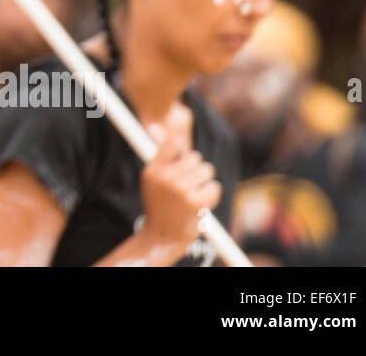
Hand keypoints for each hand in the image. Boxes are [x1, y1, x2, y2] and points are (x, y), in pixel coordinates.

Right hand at [139, 105, 220, 251]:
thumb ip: (159, 155)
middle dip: (196, 169)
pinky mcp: (196, 202)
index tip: (182, 158)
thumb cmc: (159, 206)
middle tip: (190, 183)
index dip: (181, 148)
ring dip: (204, 181)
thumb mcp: (153, 180)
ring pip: (206, 170)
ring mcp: (181, 189)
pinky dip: (211, 195)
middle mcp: (165, 177)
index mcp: (152, 170)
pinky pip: (214, 186)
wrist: (162, 237)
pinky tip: (201, 203)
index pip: (172, 143)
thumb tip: (155, 127)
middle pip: (194, 157)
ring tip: (195, 194)